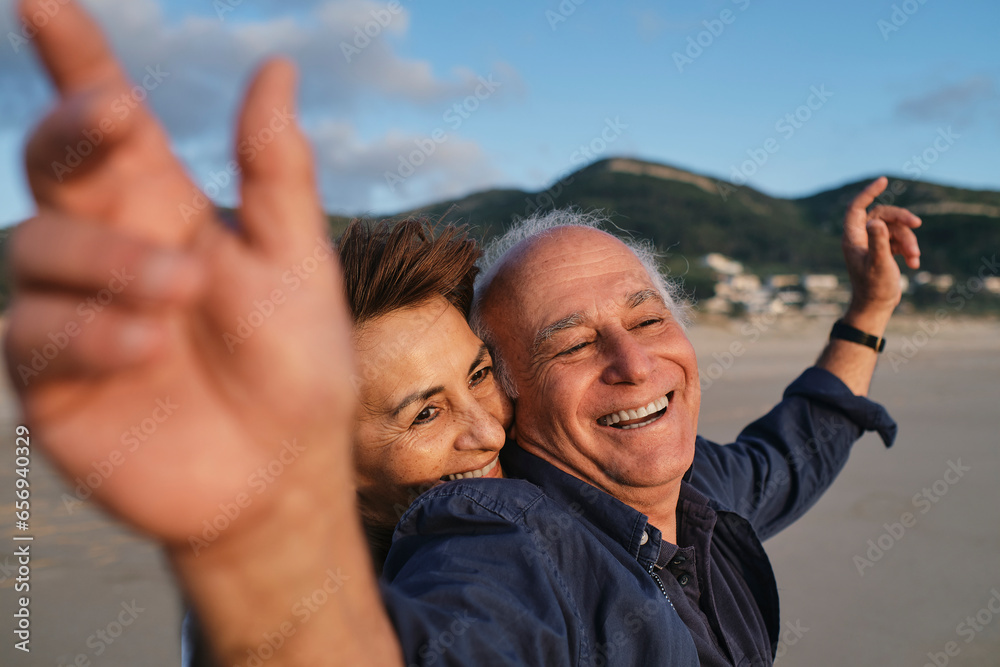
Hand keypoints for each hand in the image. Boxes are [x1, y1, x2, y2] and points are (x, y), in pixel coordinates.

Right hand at [5, 0, 354, 545]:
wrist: (282, 471)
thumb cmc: (296, 362)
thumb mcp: (298, 263)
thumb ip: (276, 172)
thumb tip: (276, 65)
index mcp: (168, 209)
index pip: (110, 122)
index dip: (73, 58)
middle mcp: (110, 247)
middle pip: (53, 162)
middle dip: (70, 130)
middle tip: (115, 120)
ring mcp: (74, 310)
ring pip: (35, 245)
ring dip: (104, 258)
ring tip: (179, 291)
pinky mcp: (52, 375)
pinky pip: (31, 332)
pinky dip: (85, 331)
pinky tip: (146, 348)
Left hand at [841, 176, 921, 330]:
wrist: (876, 306)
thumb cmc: (874, 287)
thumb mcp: (879, 263)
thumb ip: (878, 242)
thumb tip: (875, 222)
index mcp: (852, 237)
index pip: (857, 208)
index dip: (868, 192)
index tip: (883, 180)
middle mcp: (860, 237)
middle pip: (882, 215)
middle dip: (901, 219)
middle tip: (917, 225)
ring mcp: (872, 243)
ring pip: (894, 228)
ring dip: (909, 241)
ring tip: (915, 257)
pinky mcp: (883, 250)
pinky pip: (899, 240)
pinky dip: (909, 249)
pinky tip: (914, 264)